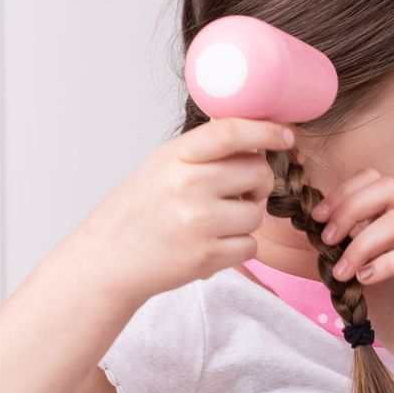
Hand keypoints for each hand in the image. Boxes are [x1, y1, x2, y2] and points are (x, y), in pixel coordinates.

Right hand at [76, 118, 290, 305]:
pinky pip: (250, 246)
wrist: (107, 261)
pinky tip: (209, 245)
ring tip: (211, 225)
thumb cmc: (139, 213)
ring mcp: (198, 221)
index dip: (266, 131)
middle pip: (257, 172)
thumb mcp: (161, 167)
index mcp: (175, 157)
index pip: (230, 133)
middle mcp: (187, 185)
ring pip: (256, 214)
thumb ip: (203, 152)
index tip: (286, 135)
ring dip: (243, 221)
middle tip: (235, 195)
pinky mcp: (206, 255)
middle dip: (256, 184)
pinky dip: (237, 248)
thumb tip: (252, 135)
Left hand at [312, 169, 393, 382]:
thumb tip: (312, 233)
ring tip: (343, 272)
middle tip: (328, 240)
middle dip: (349, 208)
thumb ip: (343, 254)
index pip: (375, 181)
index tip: (318, 220)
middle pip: (389, 187)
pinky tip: (366, 281)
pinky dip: (385, 264)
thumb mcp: (359, 279)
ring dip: (361, 243)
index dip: (343, 193)